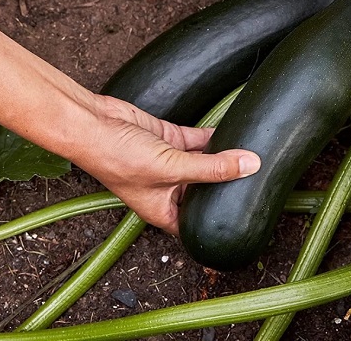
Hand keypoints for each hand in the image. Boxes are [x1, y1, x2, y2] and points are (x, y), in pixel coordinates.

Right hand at [0, 28, 260, 236]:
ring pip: (205, 162)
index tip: (246, 218)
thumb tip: (250, 165)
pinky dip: (213, 136)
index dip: (218, 224)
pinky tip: (232, 132)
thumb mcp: (171, 168)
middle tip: (257, 180)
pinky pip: (197, 139)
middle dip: (227, 184)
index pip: (197, 225)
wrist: (92, 124)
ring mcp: (170, 162)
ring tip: (251, 153)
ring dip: (224, 156)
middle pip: (206, 190)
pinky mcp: (169, 138)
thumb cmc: (117, 159)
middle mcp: (168, 189)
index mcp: (164, 210)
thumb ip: (212, 168)